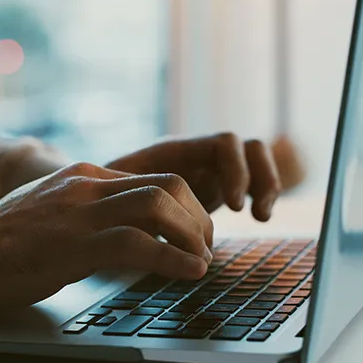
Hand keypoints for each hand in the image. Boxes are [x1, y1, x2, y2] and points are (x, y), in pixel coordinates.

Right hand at [0, 162, 213, 316]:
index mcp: (85, 176)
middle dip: (198, 217)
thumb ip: (90, 209)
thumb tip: (129, 228)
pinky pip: (137, 244)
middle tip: (206, 246)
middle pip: (167, 184)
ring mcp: (79, 212)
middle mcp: (87, 186)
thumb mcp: (54, 211)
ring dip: (192, 235)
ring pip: (158, 206)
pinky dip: (172, 259)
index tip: (197, 233)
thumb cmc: (5, 242)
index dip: (187, 206)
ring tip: (202, 261)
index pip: (155, 178)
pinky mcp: (72, 245)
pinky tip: (189, 272)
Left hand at [107, 133, 281, 220]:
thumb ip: (138, 202)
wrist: (95, 201)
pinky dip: (259, 194)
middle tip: (252, 214)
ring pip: (254, 160)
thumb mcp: (117, 199)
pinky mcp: (212, 187)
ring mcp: (207, 169)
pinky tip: (256, 217)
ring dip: (266, 184)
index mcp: (175, 151)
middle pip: (248, 147)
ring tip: (261, 217)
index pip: (224, 143)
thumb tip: (154, 218)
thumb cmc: (100, 199)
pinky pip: (249, 180)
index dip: (236, 171)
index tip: (235, 207)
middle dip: (260, 177)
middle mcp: (195, 155)